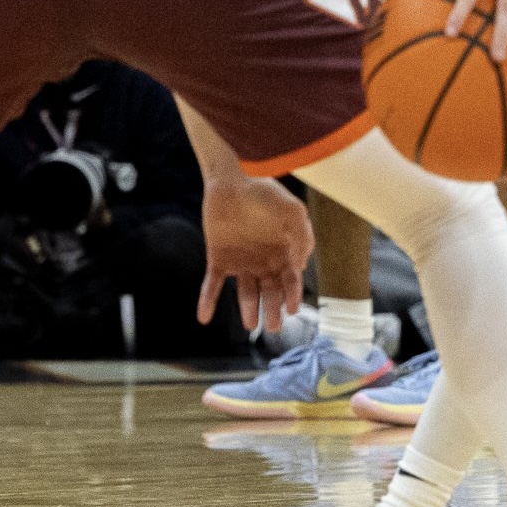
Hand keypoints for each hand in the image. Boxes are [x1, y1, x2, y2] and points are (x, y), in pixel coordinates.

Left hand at [195, 175, 312, 334]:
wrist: (232, 179)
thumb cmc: (266, 191)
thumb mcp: (292, 210)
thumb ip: (302, 236)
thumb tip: (301, 266)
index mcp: (283, 252)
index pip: (290, 281)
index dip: (292, 296)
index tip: (292, 310)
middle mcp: (264, 261)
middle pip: (270, 292)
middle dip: (272, 310)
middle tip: (272, 327)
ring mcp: (241, 261)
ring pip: (246, 293)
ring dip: (248, 310)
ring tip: (250, 325)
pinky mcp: (218, 258)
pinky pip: (213, 284)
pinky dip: (208, 301)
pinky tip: (204, 317)